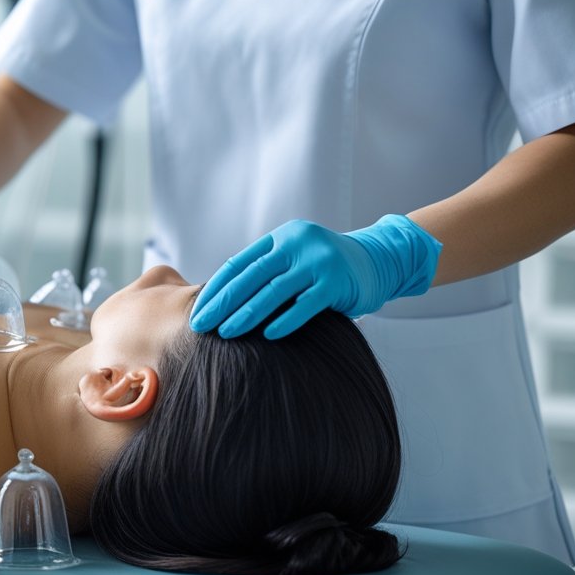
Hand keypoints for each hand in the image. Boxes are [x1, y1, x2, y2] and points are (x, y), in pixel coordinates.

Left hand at [188, 214, 441, 338]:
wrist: (378, 261)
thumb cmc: (325, 269)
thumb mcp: (294, 261)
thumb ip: (266, 274)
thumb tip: (220, 302)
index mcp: (281, 239)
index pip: (239, 264)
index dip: (216, 288)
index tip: (197, 311)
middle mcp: (297, 244)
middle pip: (251, 276)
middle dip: (223, 303)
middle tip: (200, 325)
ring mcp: (319, 261)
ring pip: (274, 291)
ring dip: (246, 314)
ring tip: (225, 333)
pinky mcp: (338, 281)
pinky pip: (306, 304)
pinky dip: (286, 320)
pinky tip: (268, 336)